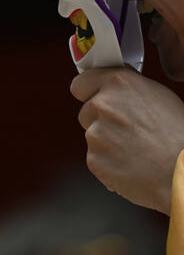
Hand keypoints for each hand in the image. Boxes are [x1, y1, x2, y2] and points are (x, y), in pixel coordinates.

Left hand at [71, 66, 183, 213]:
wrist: (182, 172)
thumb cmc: (178, 135)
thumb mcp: (158, 96)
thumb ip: (127, 88)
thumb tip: (114, 86)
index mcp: (118, 83)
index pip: (81, 83)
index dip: (88, 92)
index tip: (91, 97)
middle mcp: (103, 104)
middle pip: (86, 110)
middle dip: (100, 119)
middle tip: (127, 130)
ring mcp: (95, 132)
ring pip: (92, 135)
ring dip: (106, 141)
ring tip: (136, 148)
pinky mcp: (94, 158)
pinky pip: (96, 157)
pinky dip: (109, 162)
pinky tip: (131, 163)